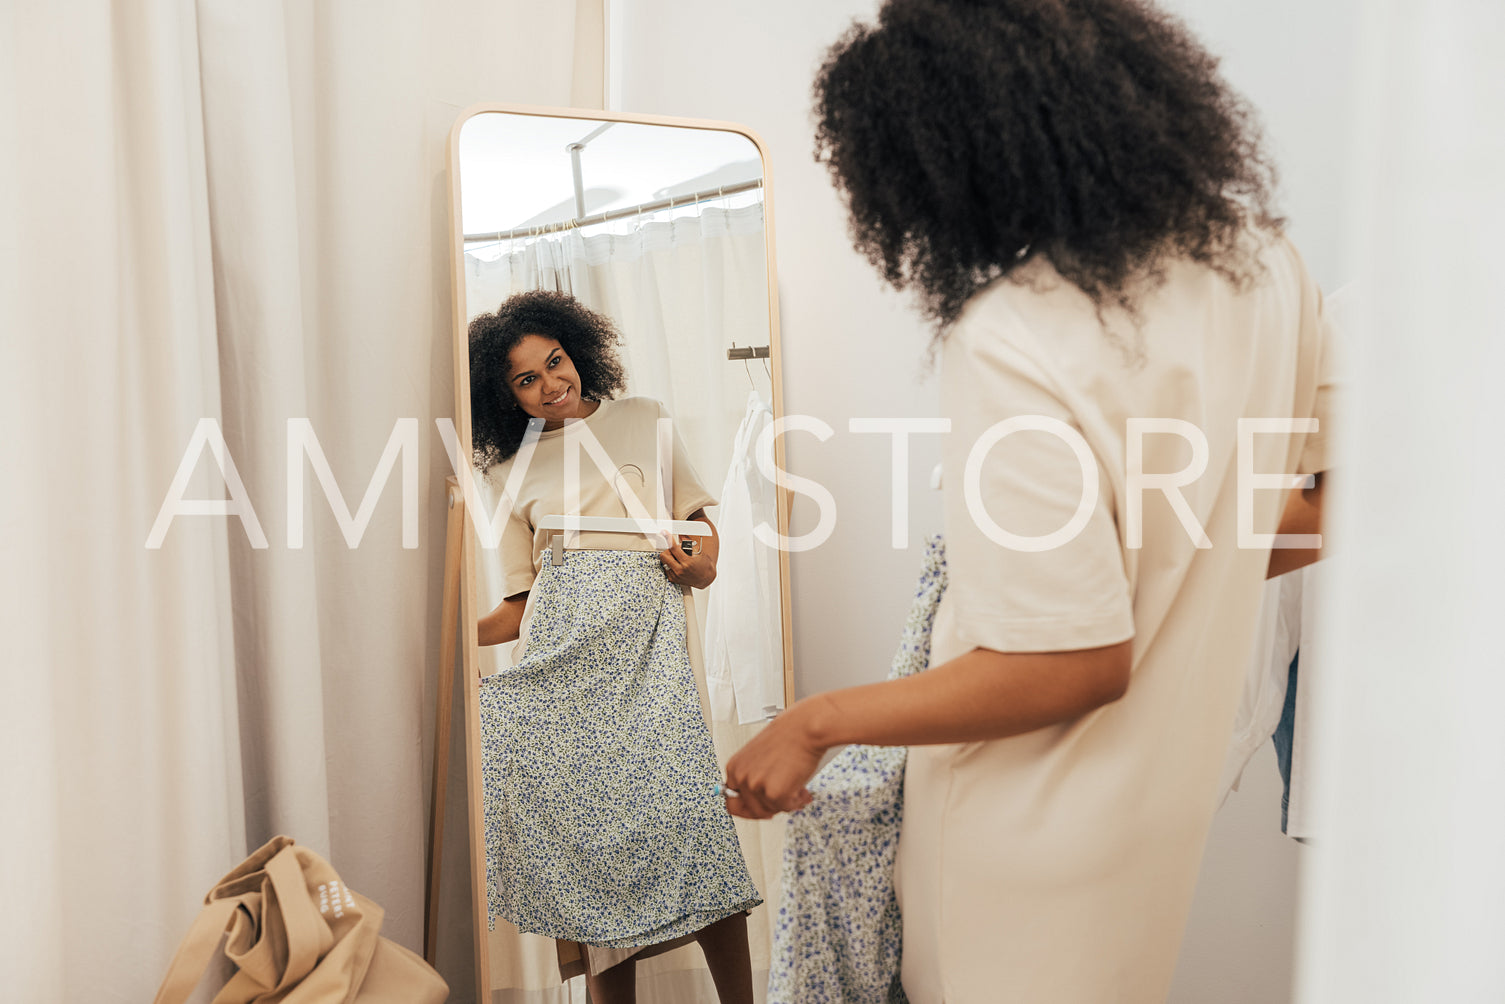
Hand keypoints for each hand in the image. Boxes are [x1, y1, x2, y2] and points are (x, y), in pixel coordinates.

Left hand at [658, 535, 715, 588]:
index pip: (673, 547)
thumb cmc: (704, 564)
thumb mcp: (698, 551)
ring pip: (664, 562)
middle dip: (668, 550)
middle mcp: (680, 570)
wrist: (706, 578)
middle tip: (674, 550)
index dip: (668, 538)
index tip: (665, 533)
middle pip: (664, 555)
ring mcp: (676, 575)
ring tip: (677, 557)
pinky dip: (669, 564)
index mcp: (687, 562)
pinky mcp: (673, 579)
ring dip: (669, 557)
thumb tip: (680, 534)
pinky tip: (676, 564)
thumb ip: (688, 542)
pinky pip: (665, 568)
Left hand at [722, 700, 824, 818]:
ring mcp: (756, 786)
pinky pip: (786, 808)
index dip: (749, 807)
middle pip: (752, 810)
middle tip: (784, 800)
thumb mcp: (761, 754)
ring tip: (798, 789)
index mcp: (734, 766)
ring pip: (771, 810)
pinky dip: (797, 801)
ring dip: (787, 802)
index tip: (761, 807)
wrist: (806, 727)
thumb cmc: (789, 734)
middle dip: (771, 807)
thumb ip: (757, 775)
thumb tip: (762, 798)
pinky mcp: (775, 793)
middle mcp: (741, 777)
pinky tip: (802, 789)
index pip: (732, 800)